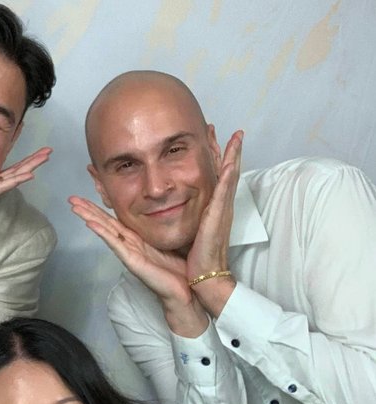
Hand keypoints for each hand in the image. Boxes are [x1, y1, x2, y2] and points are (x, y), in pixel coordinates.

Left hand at [0, 147, 51, 241]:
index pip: (3, 167)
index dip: (17, 155)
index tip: (27, 141)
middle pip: (15, 171)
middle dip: (32, 161)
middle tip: (49, 150)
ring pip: (13, 177)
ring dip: (31, 166)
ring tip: (46, 157)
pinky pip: (1, 186)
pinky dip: (16, 180)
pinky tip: (30, 175)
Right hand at [69, 197, 191, 304]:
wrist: (190, 289)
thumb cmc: (183, 267)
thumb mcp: (174, 239)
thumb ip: (166, 225)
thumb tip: (170, 205)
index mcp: (138, 239)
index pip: (115, 220)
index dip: (101, 208)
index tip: (88, 195)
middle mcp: (130, 245)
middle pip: (105, 223)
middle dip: (88, 210)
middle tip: (72, 199)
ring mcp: (129, 253)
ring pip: (106, 231)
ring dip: (89, 218)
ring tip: (75, 207)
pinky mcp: (132, 261)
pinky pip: (115, 244)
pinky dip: (103, 233)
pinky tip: (91, 224)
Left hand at [185, 131, 242, 315]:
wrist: (204, 277)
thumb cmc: (193, 258)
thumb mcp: (185, 230)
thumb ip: (179, 216)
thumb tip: (167, 207)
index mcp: (210, 208)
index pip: (210, 177)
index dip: (210, 157)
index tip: (206, 138)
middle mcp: (219, 206)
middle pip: (222, 170)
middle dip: (221, 148)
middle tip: (215, 126)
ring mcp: (222, 210)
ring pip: (229, 176)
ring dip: (232, 155)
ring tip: (235, 136)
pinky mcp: (220, 217)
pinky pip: (225, 191)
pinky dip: (229, 175)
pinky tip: (231, 160)